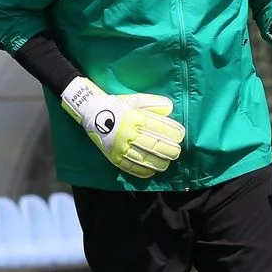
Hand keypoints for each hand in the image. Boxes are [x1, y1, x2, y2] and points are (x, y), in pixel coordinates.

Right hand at [61, 77, 184, 178]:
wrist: (91, 113)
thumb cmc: (116, 105)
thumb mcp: (134, 100)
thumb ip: (152, 103)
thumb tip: (170, 108)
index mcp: (134, 118)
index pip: (157, 127)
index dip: (171, 133)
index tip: (180, 135)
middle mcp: (127, 133)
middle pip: (153, 145)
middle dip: (168, 150)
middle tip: (177, 151)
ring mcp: (120, 147)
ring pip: (144, 158)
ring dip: (158, 162)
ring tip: (167, 163)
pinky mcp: (113, 157)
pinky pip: (130, 167)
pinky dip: (143, 171)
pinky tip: (152, 171)